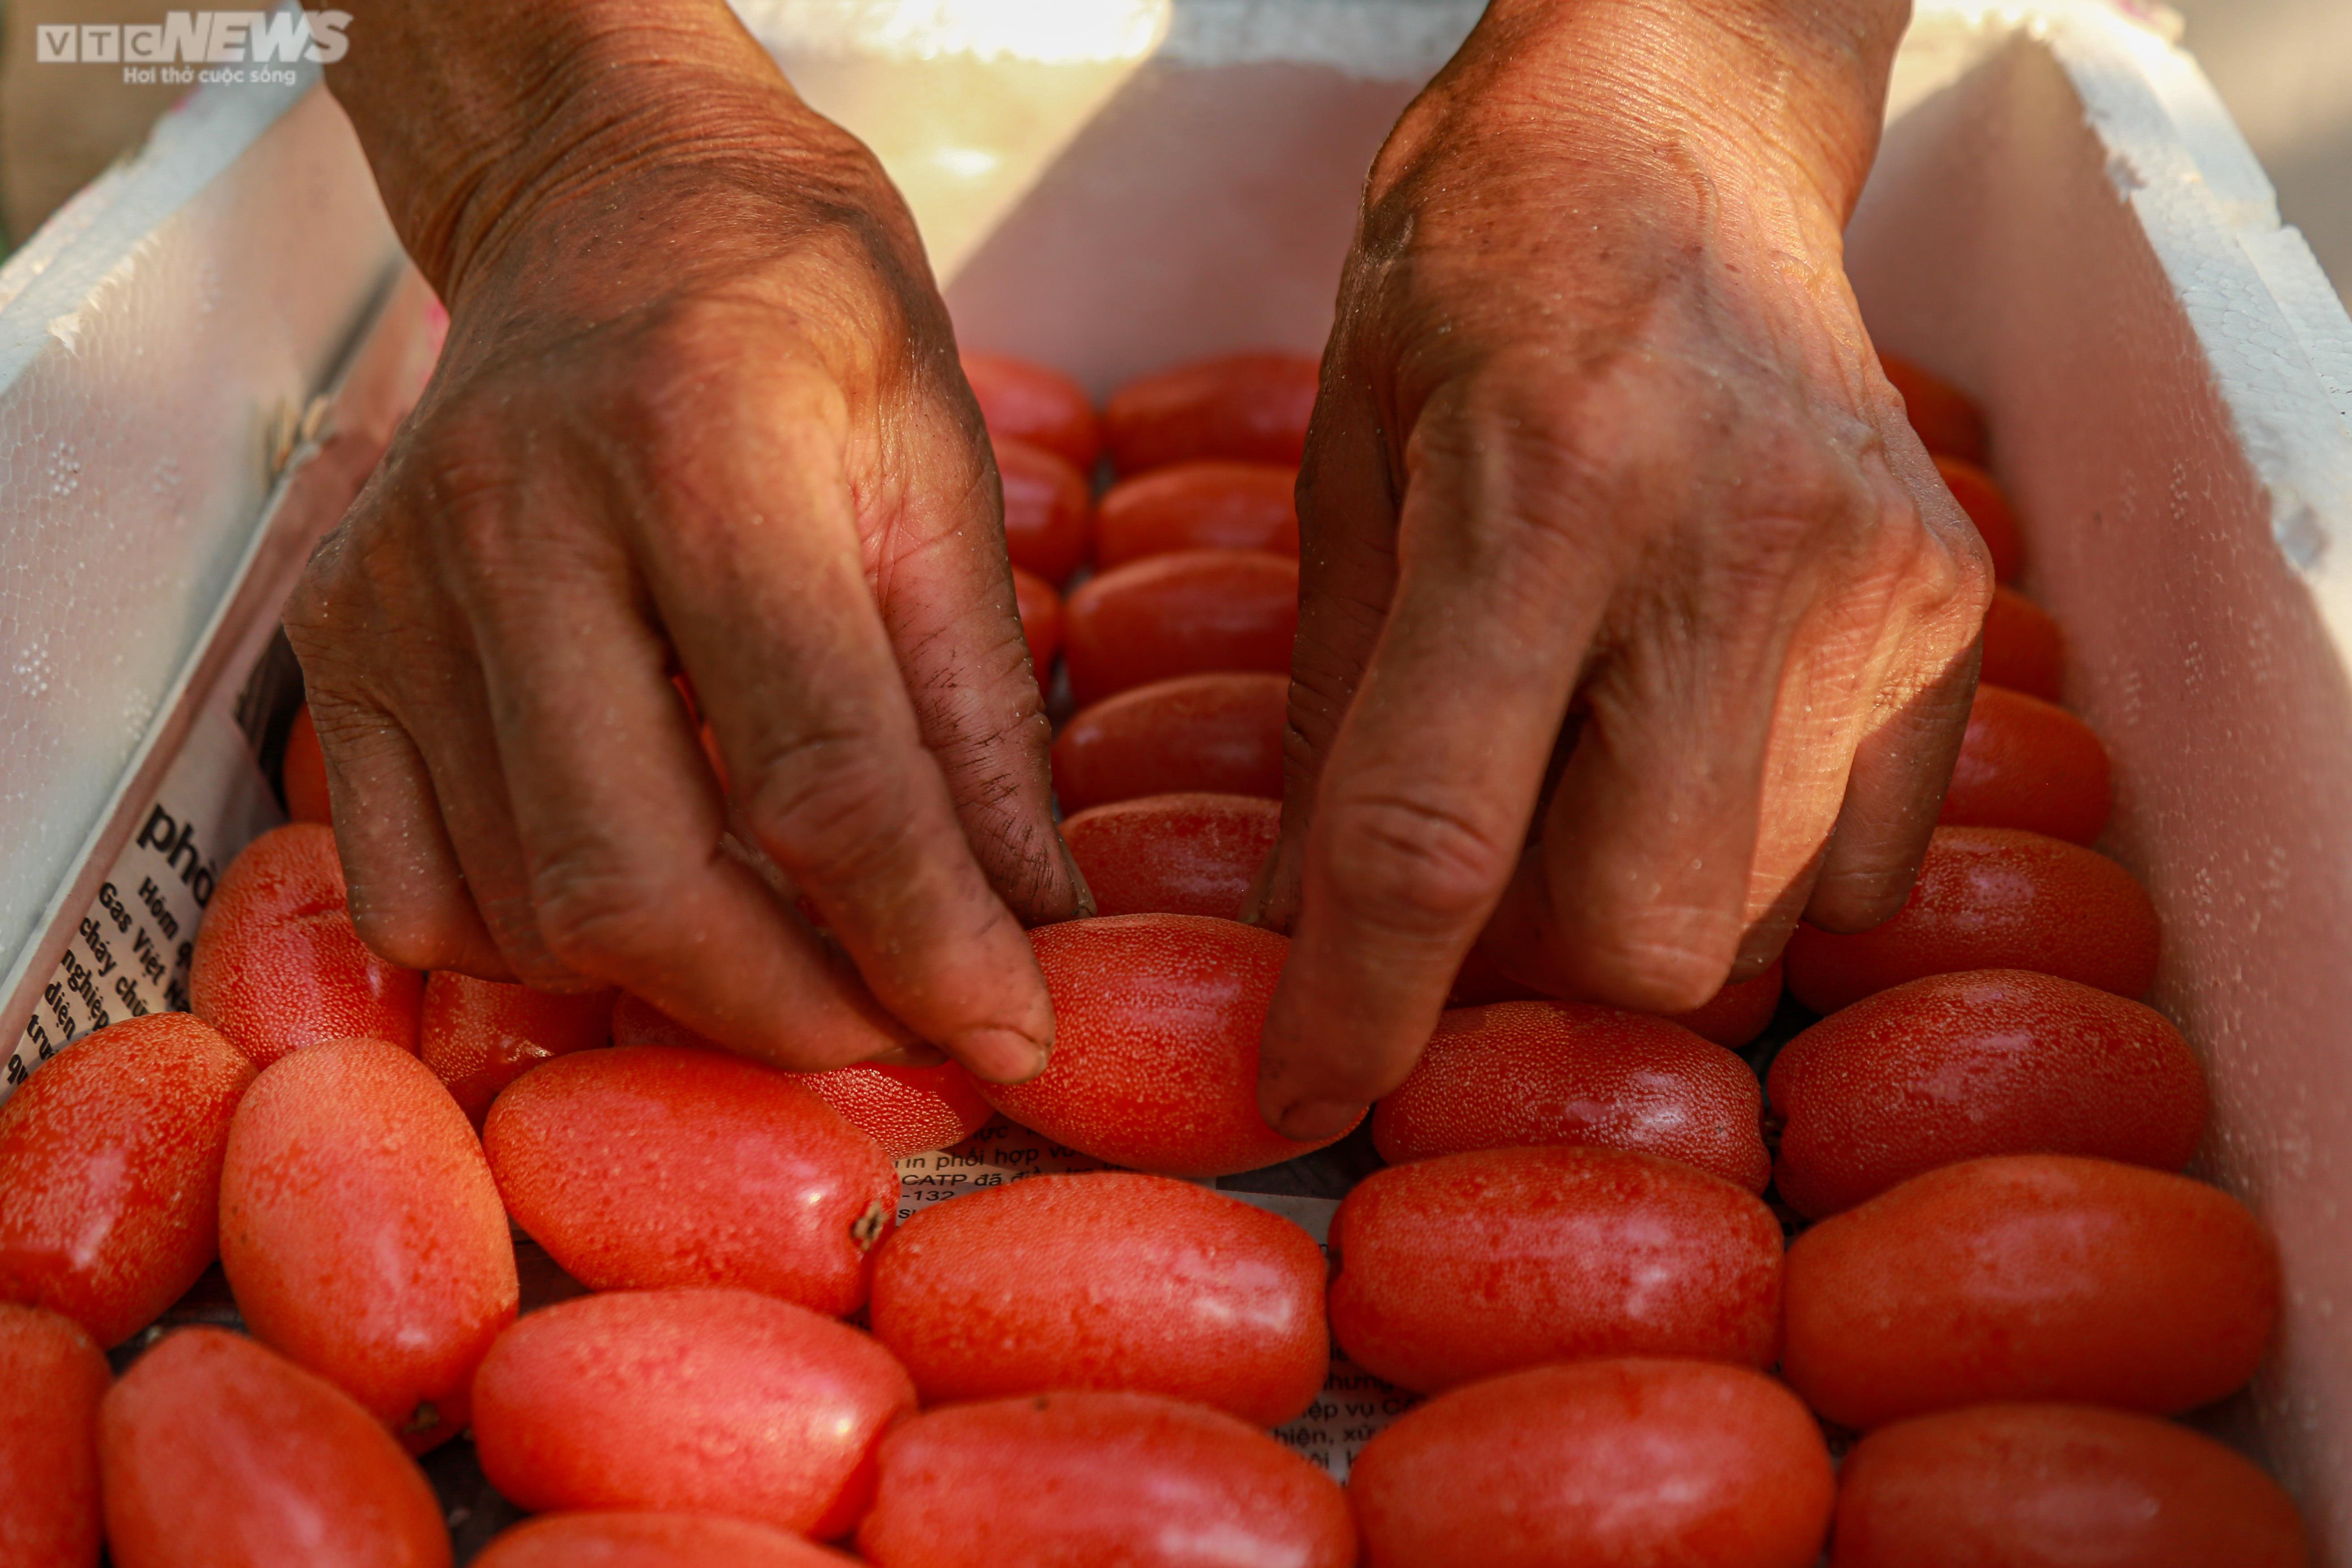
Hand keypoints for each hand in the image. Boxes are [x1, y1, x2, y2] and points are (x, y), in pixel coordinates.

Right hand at [291, 2, 1082, 1078]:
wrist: (612, 202)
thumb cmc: (802, 321)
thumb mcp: (941, 475)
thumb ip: (979, 718)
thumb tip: (1031, 927)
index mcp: (703, 453)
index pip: (827, 782)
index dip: (930, 946)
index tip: (1010, 1037)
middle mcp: (516, 525)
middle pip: (640, 884)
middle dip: (792, 1013)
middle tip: (899, 1034)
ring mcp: (397, 595)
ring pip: (521, 916)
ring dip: (676, 994)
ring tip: (794, 967)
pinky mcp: (332, 646)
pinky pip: (409, 892)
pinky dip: (535, 953)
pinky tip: (639, 907)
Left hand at [1249, 0, 1989, 1135]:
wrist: (1679, 128)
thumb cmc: (1474, 279)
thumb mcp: (1348, 471)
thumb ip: (1330, 722)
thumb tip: (1297, 933)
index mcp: (1543, 493)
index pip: (1433, 839)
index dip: (1355, 1006)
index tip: (1301, 1094)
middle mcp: (1735, 548)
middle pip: (1638, 934)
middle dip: (1530, 974)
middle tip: (1468, 899)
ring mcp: (1873, 588)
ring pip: (1750, 922)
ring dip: (1637, 918)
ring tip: (1583, 787)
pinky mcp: (1950, 611)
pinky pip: (1858, 869)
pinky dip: (1757, 864)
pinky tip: (1696, 744)